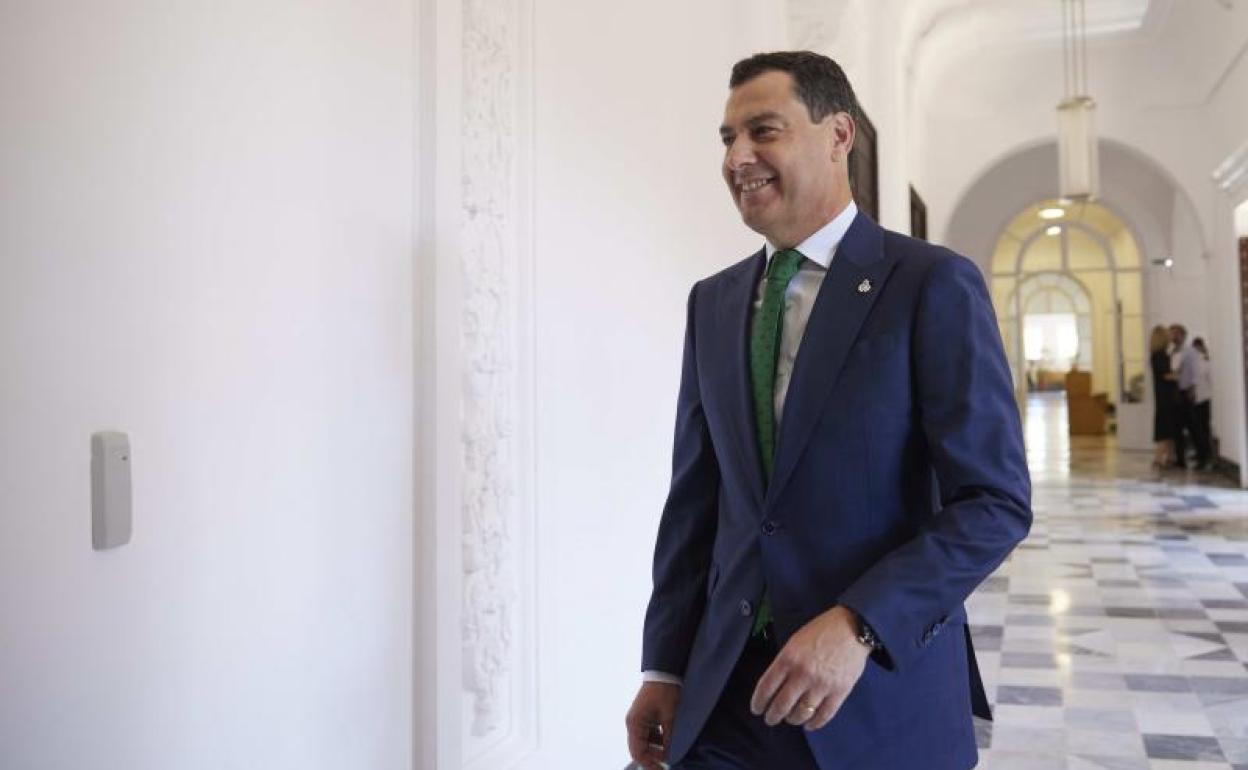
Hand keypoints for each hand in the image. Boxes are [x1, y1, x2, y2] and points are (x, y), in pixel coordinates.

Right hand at [625, 681, 679, 769]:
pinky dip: (660, 739)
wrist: (665, 671)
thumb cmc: (665, 692)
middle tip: (669, 761)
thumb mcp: (669, 717)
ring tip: (673, 751)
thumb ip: (669, 738)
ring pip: (646, 741)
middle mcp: (634, 723)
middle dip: (654, 756)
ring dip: (658, 748)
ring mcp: (639, 719)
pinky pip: (651, 733)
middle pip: (641, 748)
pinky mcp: (646, 716)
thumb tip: (670, 756)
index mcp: (635, 724)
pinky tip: (671, 740)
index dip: (649, 764)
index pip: (638, 752)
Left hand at [749, 605, 870, 730]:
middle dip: (772, 716)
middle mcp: (802, 674)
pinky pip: (824, 715)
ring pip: (801, 713)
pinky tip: (809, 724)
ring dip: (792, 720)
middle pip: (781, 705)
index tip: (757, 708)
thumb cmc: (823, 630)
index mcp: (788, 658)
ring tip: (790, 719)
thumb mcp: (795, 641)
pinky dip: (814, 724)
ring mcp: (821, 685)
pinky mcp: (839, 692)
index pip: (766, 687)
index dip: (758, 702)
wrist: (852, 627)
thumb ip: (785, 662)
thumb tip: (776, 683)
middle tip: (770, 719)